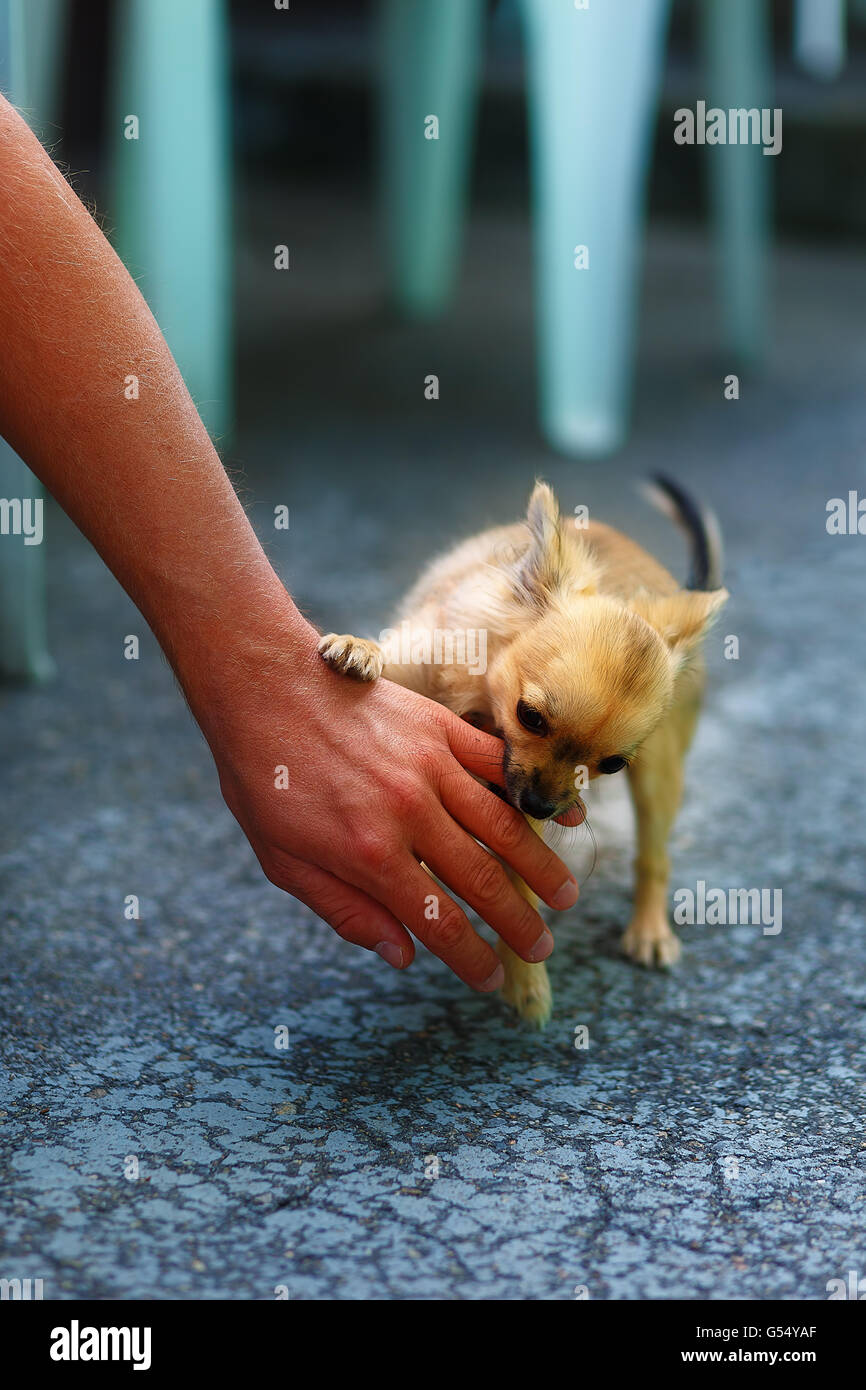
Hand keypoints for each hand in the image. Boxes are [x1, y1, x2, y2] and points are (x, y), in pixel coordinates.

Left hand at [191, 618, 580, 991]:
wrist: (266, 689)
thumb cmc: (268, 779)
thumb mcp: (284, 861)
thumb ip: (346, 911)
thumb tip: (401, 956)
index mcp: (369, 855)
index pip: (437, 922)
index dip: (470, 958)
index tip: (491, 980)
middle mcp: (409, 814)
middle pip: (482, 880)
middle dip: (518, 922)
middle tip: (541, 948)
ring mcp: (431, 767)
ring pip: (504, 826)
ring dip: (541, 866)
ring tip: (566, 897)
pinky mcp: (441, 729)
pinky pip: (501, 766)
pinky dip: (535, 793)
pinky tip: (568, 816)